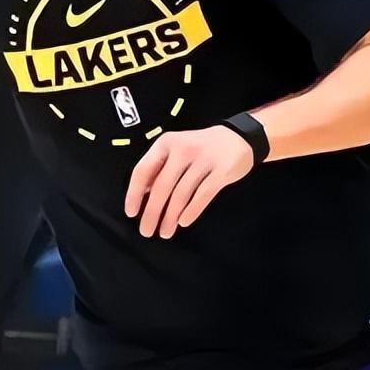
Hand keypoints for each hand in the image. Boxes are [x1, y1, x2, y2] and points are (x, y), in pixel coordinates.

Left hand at [124, 125, 254, 238]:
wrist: (238, 138)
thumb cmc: (200, 147)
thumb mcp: (176, 149)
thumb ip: (159, 167)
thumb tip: (143, 194)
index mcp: (166, 143)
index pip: (143, 170)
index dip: (135, 193)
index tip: (131, 212)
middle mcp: (183, 149)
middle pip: (162, 186)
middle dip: (152, 212)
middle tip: (146, 230)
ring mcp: (203, 159)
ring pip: (181, 194)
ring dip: (170, 217)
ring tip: (165, 232)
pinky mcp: (222, 170)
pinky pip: (203, 195)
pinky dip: (192, 211)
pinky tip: (184, 222)